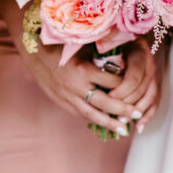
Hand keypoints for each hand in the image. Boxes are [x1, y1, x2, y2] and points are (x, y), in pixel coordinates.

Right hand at [20, 43, 135, 134]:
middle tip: (138, 114)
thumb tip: (126, 61)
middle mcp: (76, 87)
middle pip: (104, 103)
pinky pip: (79, 114)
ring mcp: (66, 96)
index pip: (113, 82)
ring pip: (91, 114)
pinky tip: (104, 123)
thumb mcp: (85, 46)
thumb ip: (102, 55)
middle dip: (123, 110)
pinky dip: (93, 119)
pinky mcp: (60, 101)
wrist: (34, 50)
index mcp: (84, 70)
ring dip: (109, 122)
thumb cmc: (64, 43)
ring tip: (124, 130)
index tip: (138, 85)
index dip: (127, 84)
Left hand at [107, 40, 163, 133]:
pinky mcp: (157, 81)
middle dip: (126, 105)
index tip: (108, 99)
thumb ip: (103, 54)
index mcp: (139, 52)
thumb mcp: (108, 43)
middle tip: (111, 114)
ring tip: (122, 122)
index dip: (121, 92)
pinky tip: (139, 126)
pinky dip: (148, 115)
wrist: (131, 35)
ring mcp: (156, 72)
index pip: (133, 78)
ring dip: (137, 112)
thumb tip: (92, 70)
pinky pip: (155, 101)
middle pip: (141, 90)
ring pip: (150, 97)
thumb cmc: (112, 40)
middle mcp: (150, 62)